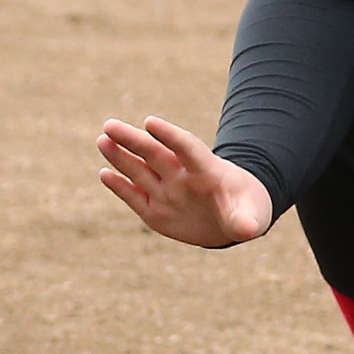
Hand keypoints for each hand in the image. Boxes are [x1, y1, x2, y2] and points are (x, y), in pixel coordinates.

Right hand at [96, 117, 273, 247]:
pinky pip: (135, 197)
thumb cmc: (246, 210)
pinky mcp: (155, 211)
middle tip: (109, 125)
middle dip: (132, 140)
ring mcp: (167, 192)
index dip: (170, 136)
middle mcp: (182, 177)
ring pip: (140, 171)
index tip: (150, 122)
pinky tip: (105, 174)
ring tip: (103, 139)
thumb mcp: (251, 216)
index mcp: (207, 171)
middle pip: (154, 153)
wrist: (234, 219)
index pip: (187, 149)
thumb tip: (248, 230)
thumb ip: (246, 220)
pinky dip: (120, 187)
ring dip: (120, 157)